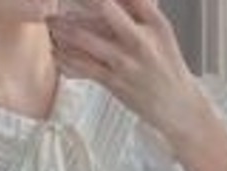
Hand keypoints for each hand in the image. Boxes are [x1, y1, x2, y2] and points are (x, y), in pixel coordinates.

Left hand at [48, 0, 206, 144]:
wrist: (176, 105)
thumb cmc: (166, 68)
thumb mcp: (161, 32)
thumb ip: (138, 11)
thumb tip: (115, 2)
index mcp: (154, 21)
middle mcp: (139, 38)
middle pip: (104, 8)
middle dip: (78, 1)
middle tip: (54, 3)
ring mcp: (125, 61)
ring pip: (86, 38)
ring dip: (64, 29)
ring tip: (50, 22)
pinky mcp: (114, 82)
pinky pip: (84, 67)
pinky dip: (66, 58)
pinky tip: (55, 52)